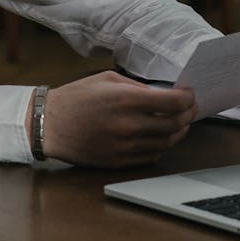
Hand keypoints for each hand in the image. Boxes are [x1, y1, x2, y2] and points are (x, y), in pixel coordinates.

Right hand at [39, 71, 196, 167]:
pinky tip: (160, 137)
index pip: (172, 103)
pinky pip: (151, 156)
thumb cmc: (75, 98)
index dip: (187, 98)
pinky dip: (161, 146)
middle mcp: (128, 125)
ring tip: (179, 123)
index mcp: (125, 99)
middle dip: (187, 115)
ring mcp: (124, 146)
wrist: (49, 124)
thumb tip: (161, 95)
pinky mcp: (119, 161)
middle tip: (189, 109)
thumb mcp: (106, 79)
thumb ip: (136, 87)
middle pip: (174, 124)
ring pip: (166, 143)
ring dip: (178, 132)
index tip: (189, 94)